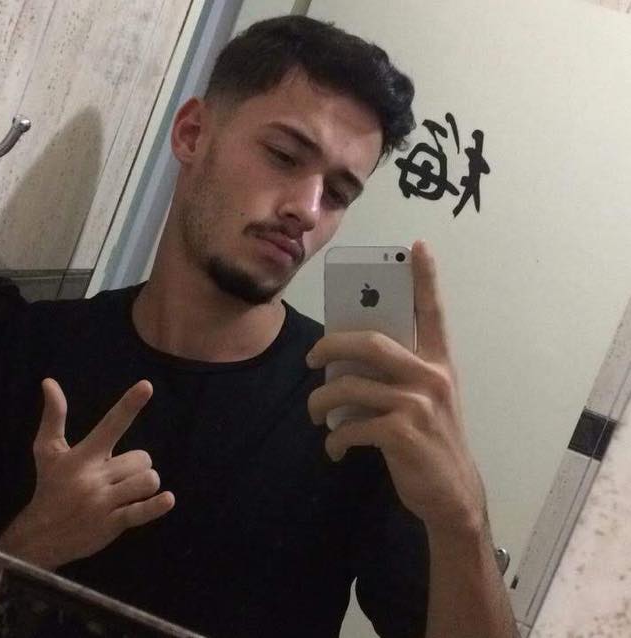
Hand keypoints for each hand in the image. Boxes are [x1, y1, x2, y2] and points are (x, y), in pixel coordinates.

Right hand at [0, 379, 174, 568]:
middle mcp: (94, 477)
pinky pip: (140, 511)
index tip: (147, 385)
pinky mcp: (112, 523)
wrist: (38, 538)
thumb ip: (54, 416)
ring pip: (147, 480)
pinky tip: (167, 499)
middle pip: (142, 458)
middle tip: (116, 478)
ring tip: (125, 493)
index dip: (129, 405)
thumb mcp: (48, 452)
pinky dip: (156, 506)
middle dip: (136, 466)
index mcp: (83, 456)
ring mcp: (103, 502)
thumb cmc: (50, 487)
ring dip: (144, 485)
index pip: (111, 424)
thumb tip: (49, 382)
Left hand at [306, 240, 486, 536]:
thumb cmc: (433, 442)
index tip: (417, 247)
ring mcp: (419, 404)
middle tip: (313, 359)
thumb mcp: (426, 401)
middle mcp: (432, 376)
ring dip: (321, 402)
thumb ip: (399, 376)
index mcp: (439, 363)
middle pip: (370, 342)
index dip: (425, 278)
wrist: (453, 495)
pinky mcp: (403, 433)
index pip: (433, 312)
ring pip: (350, 386)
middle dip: (330, 346)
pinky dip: (335, 438)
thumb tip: (346, 362)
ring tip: (315, 414)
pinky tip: (335, 448)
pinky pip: (352, 425)